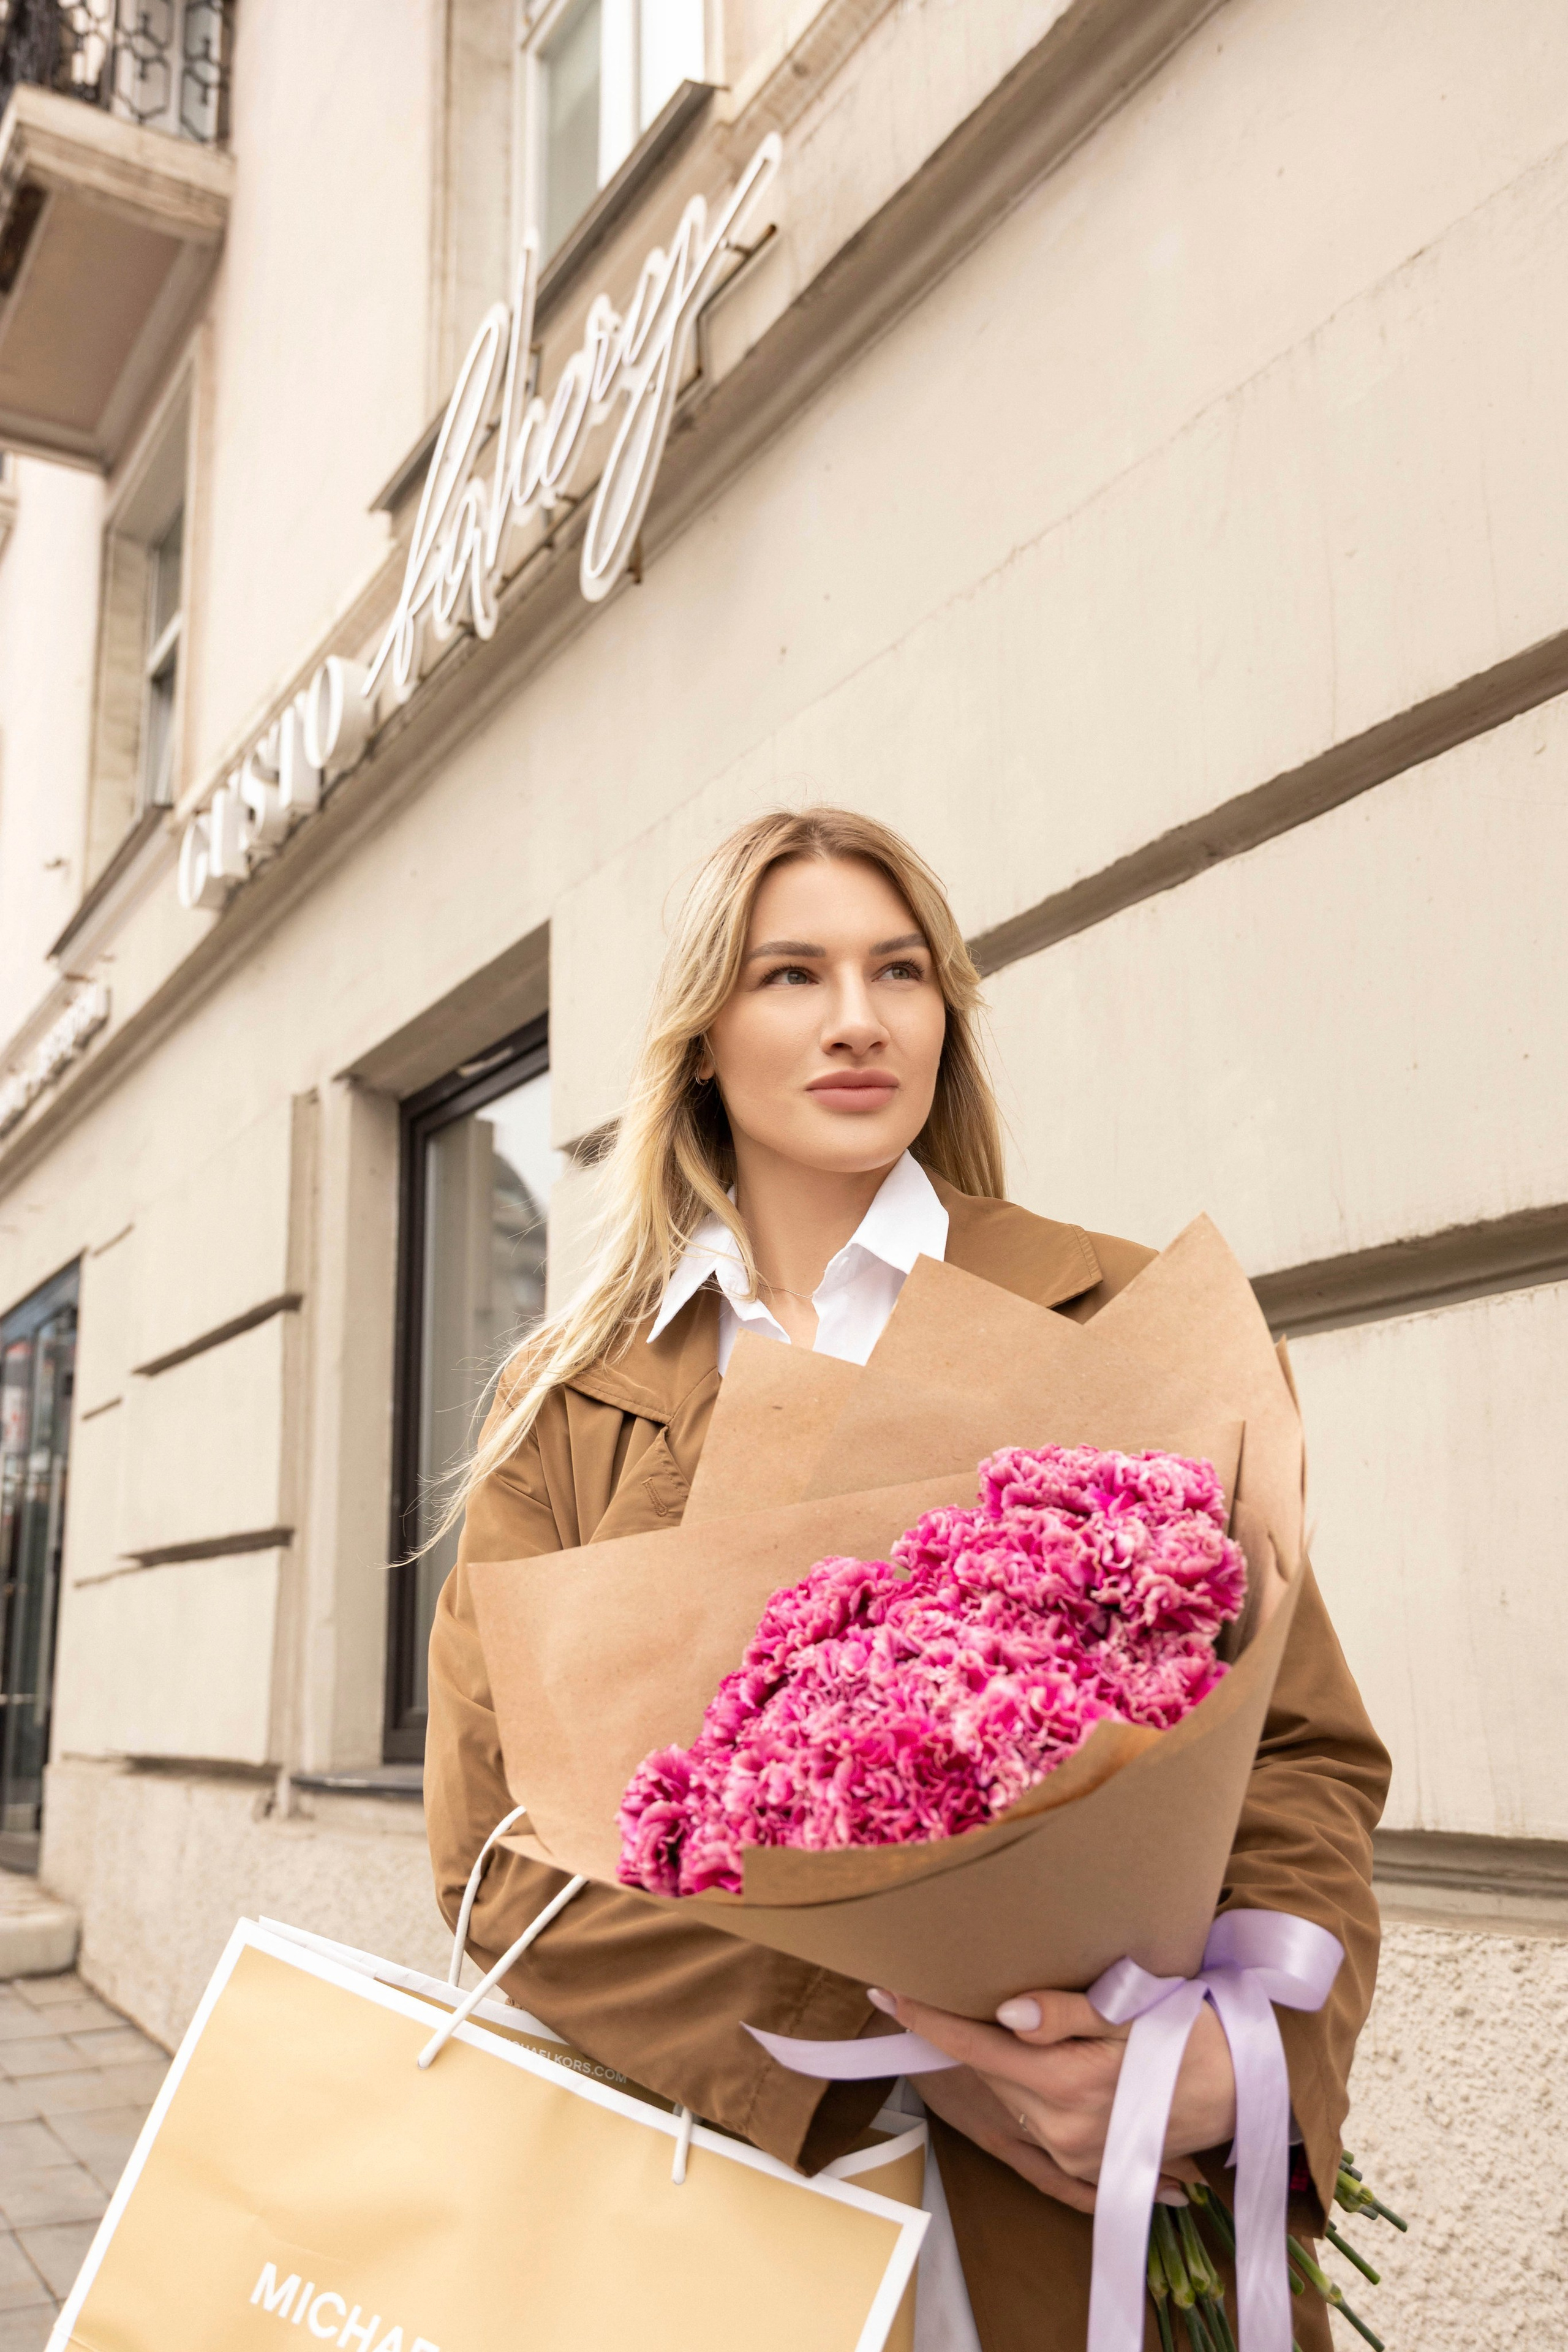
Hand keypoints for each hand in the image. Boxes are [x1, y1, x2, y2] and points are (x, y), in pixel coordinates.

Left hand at [875, 1985, 1235, 2209]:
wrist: (1250, 2087)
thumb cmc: (1192, 2031)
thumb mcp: (1131, 2009)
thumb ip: (1063, 2012)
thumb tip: (1003, 2013)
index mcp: (1065, 2083)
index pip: (974, 2046)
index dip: (925, 2018)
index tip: (883, 1989)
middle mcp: (1062, 2128)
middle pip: (987, 2070)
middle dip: (962, 2032)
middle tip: (940, 1985)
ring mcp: (1074, 2154)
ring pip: (1010, 2097)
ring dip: (997, 2061)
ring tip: (997, 2020)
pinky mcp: (1088, 2167)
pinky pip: (1037, 2125)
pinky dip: (1027, 2091)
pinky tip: (1038, 2065)